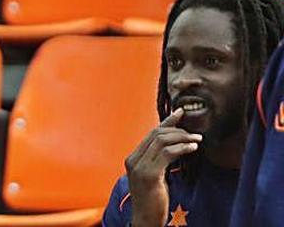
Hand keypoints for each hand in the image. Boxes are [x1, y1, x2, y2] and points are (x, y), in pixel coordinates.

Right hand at [124, 108, 201, 226]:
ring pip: (161, 141)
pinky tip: (192, 148)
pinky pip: (168, 154)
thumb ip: (158, 162)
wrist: (145, 219)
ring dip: (182, 137)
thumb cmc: (152, 200)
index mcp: (133, 158)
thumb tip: (173, 147)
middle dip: (177, 129)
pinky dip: (182, 148)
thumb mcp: (154, 177)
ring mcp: (139, 167)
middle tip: (194, 133)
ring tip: (197, 140)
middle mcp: (133, 159)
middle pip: (156, 133)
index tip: (180, 113)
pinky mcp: (149, 174)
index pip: (151, 133)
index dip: (166, 121)